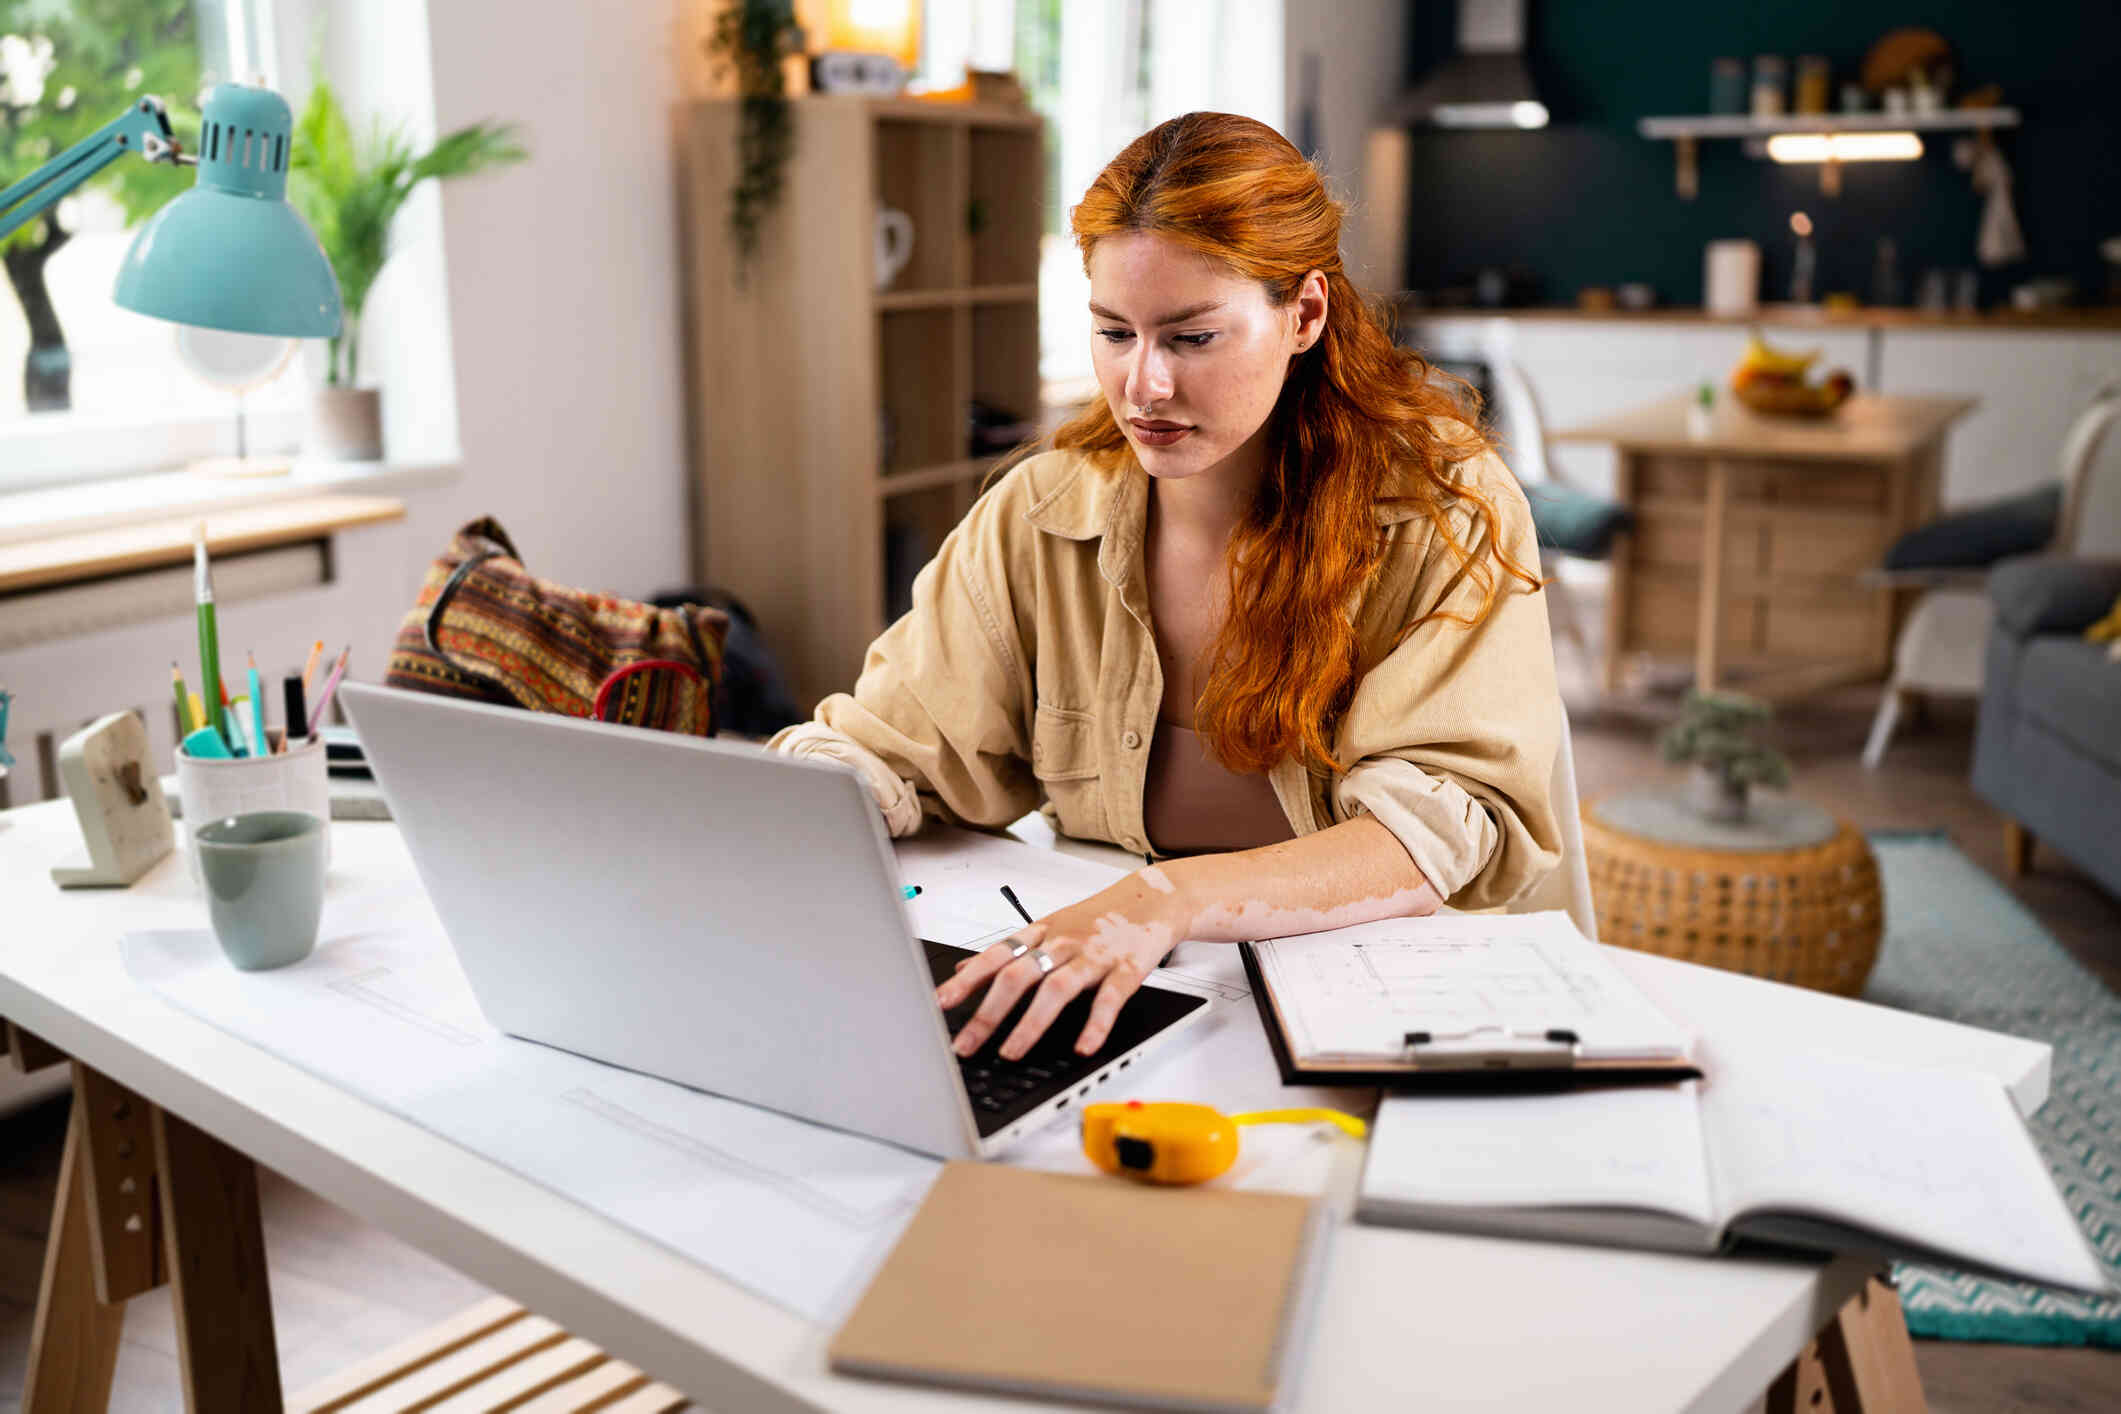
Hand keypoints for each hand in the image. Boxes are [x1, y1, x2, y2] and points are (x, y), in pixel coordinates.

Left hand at [934, 871, 1192, 1060]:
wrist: (1153, 899)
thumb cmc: (1097, 918)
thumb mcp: (1048, 927)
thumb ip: (1008, 951)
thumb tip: (963, 967)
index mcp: (1040, 933)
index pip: (994, 956)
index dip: (965, 980)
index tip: (939, 1004)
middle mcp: (1062, 943)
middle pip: (1018, 975)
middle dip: (989, 1013)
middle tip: (966, 1044)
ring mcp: (1094, 956)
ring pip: (1057, 988)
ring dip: (1031, 1023)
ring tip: (1011, 1052)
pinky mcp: (1127, 969)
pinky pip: (1109, 998)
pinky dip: (1095, 1024)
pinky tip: (1083, 1046)